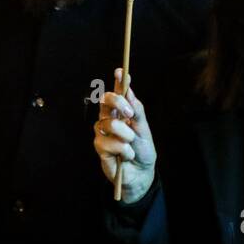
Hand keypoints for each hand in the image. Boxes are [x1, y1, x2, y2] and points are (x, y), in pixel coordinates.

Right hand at [94, 68, 155, 203]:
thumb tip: (130, 91)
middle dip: (118, 102)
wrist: (141, 173)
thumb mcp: (144, 129)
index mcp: (122, 111)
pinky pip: (108, 141)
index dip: (118, 81)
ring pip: (109, 123)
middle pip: (105, 100)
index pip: (118, 92)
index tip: (120, 71)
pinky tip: (126, 155)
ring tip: (131, 145)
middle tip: (129, 114)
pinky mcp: (99, 146)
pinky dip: (122, 149)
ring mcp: (103, 131)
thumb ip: (137, 111)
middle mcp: (110, 118)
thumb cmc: (143, 149)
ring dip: (126, 136)